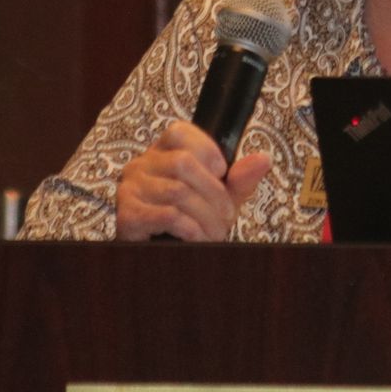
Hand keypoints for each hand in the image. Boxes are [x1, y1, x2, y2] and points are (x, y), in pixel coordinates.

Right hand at [114, 120, 271, 241]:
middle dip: (214, 194)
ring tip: (215, 233)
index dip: (208, 152)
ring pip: (178, 192)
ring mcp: (130, 189)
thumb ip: (240, 178)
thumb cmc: (194, 219)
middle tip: (226, 217)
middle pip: (182, 163)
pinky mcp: (127, 216)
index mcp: (162, 151)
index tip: (222, 176)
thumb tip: (263, 159)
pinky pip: (166, 215)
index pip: (180, 132)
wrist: (167, 259)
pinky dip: (190, 229)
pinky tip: (197, 238)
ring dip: (206, 217)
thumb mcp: (222, 196)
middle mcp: (141, 164)